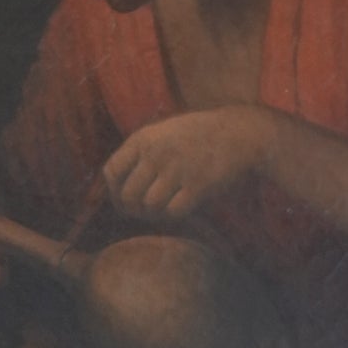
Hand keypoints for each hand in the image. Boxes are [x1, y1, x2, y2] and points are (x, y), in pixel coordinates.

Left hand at [101, 107, 278, 223]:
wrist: (236, 134)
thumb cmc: (198, 135)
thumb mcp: (162, 132)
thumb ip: (141, 152)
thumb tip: (121, 184)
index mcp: (142, 139)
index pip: (111, 172)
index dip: (114, 192)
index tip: (124, 201)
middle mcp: (155, 154)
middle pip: (129, 195)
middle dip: (135, 210)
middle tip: (146, 212)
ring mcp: (176, 170)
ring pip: (150, 206)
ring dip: (156, 213)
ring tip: (165, 207)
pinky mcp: (197, 186)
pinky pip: (174, 212)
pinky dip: (175, 215)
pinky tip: (181, 206)